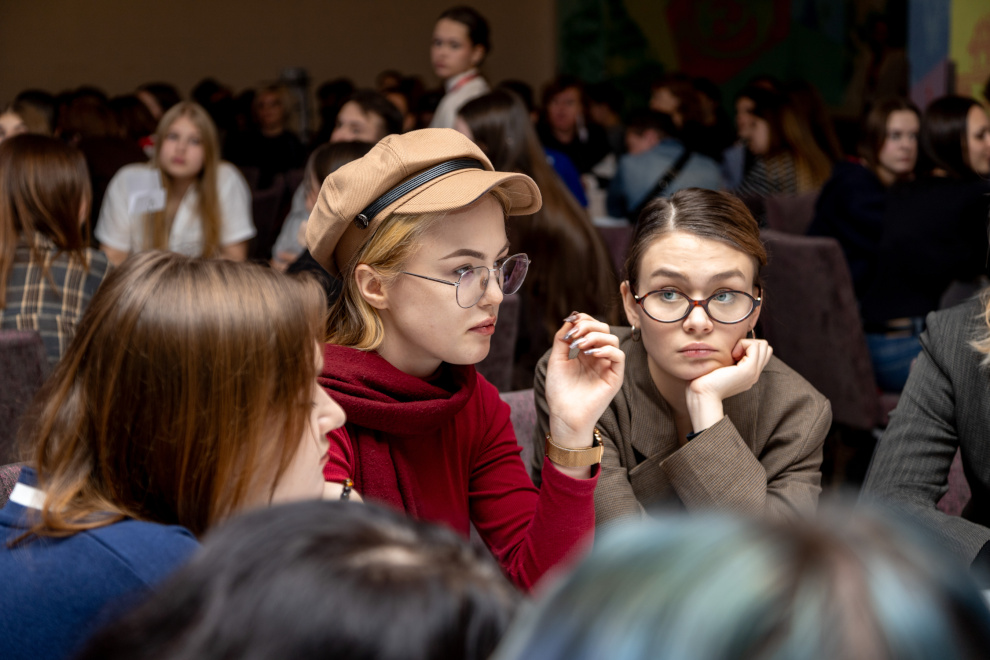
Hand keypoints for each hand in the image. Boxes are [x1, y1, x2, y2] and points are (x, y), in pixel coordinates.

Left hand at [544, 312, 623, 448]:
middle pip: (603, 329)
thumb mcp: (556, 360)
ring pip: (612, 340)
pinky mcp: (615, 377)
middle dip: (588, 326)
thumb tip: (571, 318)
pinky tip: (591, 354)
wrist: (564, 415)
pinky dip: (606, 349)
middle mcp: (598, 357)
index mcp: (585, 352)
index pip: (591, 327)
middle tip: (574, 335)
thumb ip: (562, 339)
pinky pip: (619, 356)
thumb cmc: (559, 392)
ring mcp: (607, 366)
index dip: (583, 320)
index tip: (570, 323)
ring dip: (595, 337)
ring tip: (580, 346)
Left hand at [685, 338, 771, 431]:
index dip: (748, 347)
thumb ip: (728, 361)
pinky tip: (732, 355)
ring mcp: (754, 372)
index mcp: (748, 374)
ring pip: (763, 345)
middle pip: (766, 348)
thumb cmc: (704, 382)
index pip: (761, 353)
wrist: (703, 395)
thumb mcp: (720, 369)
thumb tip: (729, 348)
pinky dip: (743, 343)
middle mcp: (754, 374)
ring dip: (746, 343)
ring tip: (733, 354)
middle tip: (733, 353)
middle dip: (750, 343)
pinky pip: (755, 346)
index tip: (731, 355)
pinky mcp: (749, 369)